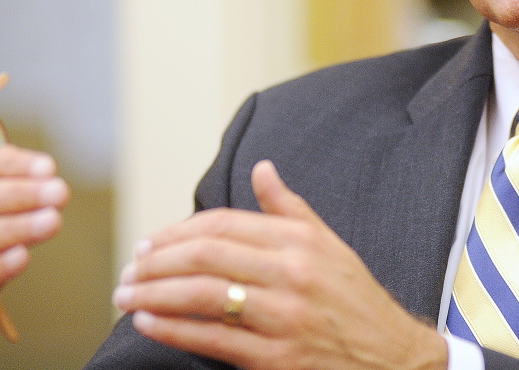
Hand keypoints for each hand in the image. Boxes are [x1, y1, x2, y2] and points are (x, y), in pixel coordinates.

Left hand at [113, 160, 447, 369]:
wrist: (393, 357)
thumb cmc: (355, 299)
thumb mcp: (328, 243)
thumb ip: (289, 207)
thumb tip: (261, 168)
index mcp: (300, 240)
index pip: (223, 224)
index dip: (177, 231)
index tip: (150, 243)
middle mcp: (292, 273)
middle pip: (206, 255)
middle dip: (156, 261)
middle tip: (129, 270)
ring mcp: (284, 316)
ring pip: (202, 295)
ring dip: (154, 294)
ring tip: (125, 297)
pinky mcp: (277, 358)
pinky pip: (213, 339)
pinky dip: (173, 329)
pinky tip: (148, 323)